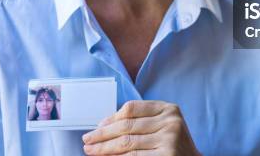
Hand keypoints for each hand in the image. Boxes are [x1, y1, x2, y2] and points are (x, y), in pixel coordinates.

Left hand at [82, 100, 200, 155]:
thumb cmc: (172, 145)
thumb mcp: (162, 126)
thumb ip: (140, 121)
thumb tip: (103, 124)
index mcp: (168, 108)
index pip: (132, 108)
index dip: (111, 117)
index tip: (98, 126)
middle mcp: (170, 121)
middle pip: (127, 125)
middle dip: (103, 134)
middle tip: (87, 140)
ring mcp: (170, 139)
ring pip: (127, 143)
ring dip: (105, 148)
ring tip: (91, 151)